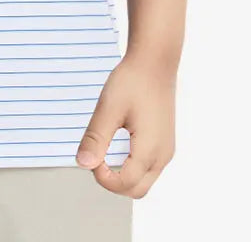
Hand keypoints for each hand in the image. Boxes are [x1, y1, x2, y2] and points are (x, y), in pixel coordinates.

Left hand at [74, 51, 176, 197]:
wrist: (155, 61)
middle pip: (136, 190)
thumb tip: (83, 164)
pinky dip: (132, 166)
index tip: (91, 156)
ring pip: (144, 181)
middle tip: (96, 157)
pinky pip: (149, 168)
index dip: (103, 178)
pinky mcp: (165, 142)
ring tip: (105, 150)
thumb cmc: (133, 81)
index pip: (125, 184)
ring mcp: (166, 150)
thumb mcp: (108, 108)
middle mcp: (163, 155)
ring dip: (123, 175)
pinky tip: (118, 144)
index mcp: (150, 150)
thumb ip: (96, 139)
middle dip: (113, 182)